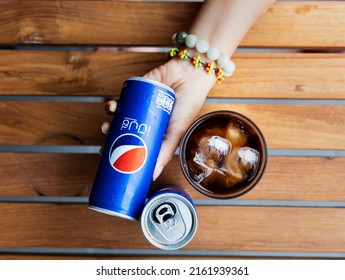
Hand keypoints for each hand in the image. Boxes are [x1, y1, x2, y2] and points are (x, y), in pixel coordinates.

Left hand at [102, 57, 215, 180]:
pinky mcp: (135, 92)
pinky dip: (113, 105)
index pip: (135, 146)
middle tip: (104, 147)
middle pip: (124, 133)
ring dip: (110, 123)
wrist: (189, 76)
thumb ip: (164, 153)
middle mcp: (146, 121)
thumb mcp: (176, 133)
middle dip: (111, 140)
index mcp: (155, 134)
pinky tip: (111, 108)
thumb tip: (152, 176)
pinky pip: (120, 100)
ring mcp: (139, 107)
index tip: (110, 162)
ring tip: (107, 127)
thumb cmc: (188, 105)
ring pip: (119, 117)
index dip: (122, 154)